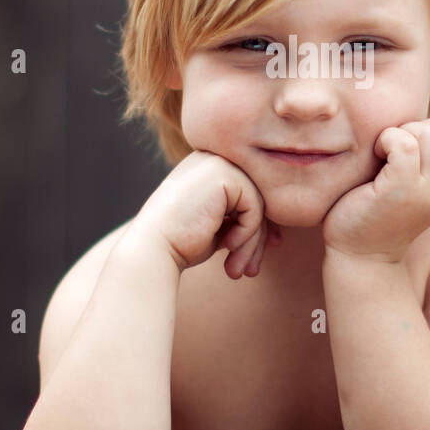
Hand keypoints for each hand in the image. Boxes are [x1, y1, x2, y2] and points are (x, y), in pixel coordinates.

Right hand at [133, 150, 272, 278]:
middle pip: (256, 197)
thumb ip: (239, 220)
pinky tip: (227, 246)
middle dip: (257, 238)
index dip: (256, 227)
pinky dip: (247, 233)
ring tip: (239, 270)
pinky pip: (255, 207)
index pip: (247, 194)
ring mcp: (219, 163)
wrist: (152, 248)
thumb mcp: (216, 228)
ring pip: (259, 204)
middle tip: (250, 271)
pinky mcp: (225, 174)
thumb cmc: (180, 244)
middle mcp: (213, 158)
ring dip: (253, 243)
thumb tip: (277, 232)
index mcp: (208, 167)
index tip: (256, 258)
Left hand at [322, 117, 429, 264]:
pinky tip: (375, 158)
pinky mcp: (401, 191)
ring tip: (384, 155)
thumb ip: (427, 158)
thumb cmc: (378, 213)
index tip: (407, 148)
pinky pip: (403, 143)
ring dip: (401, 133)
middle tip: (393, 151)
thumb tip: (427, 122)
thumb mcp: (414, 184)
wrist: (362, 257)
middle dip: (417, 127)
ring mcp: (428, 190)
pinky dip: (385, 140)